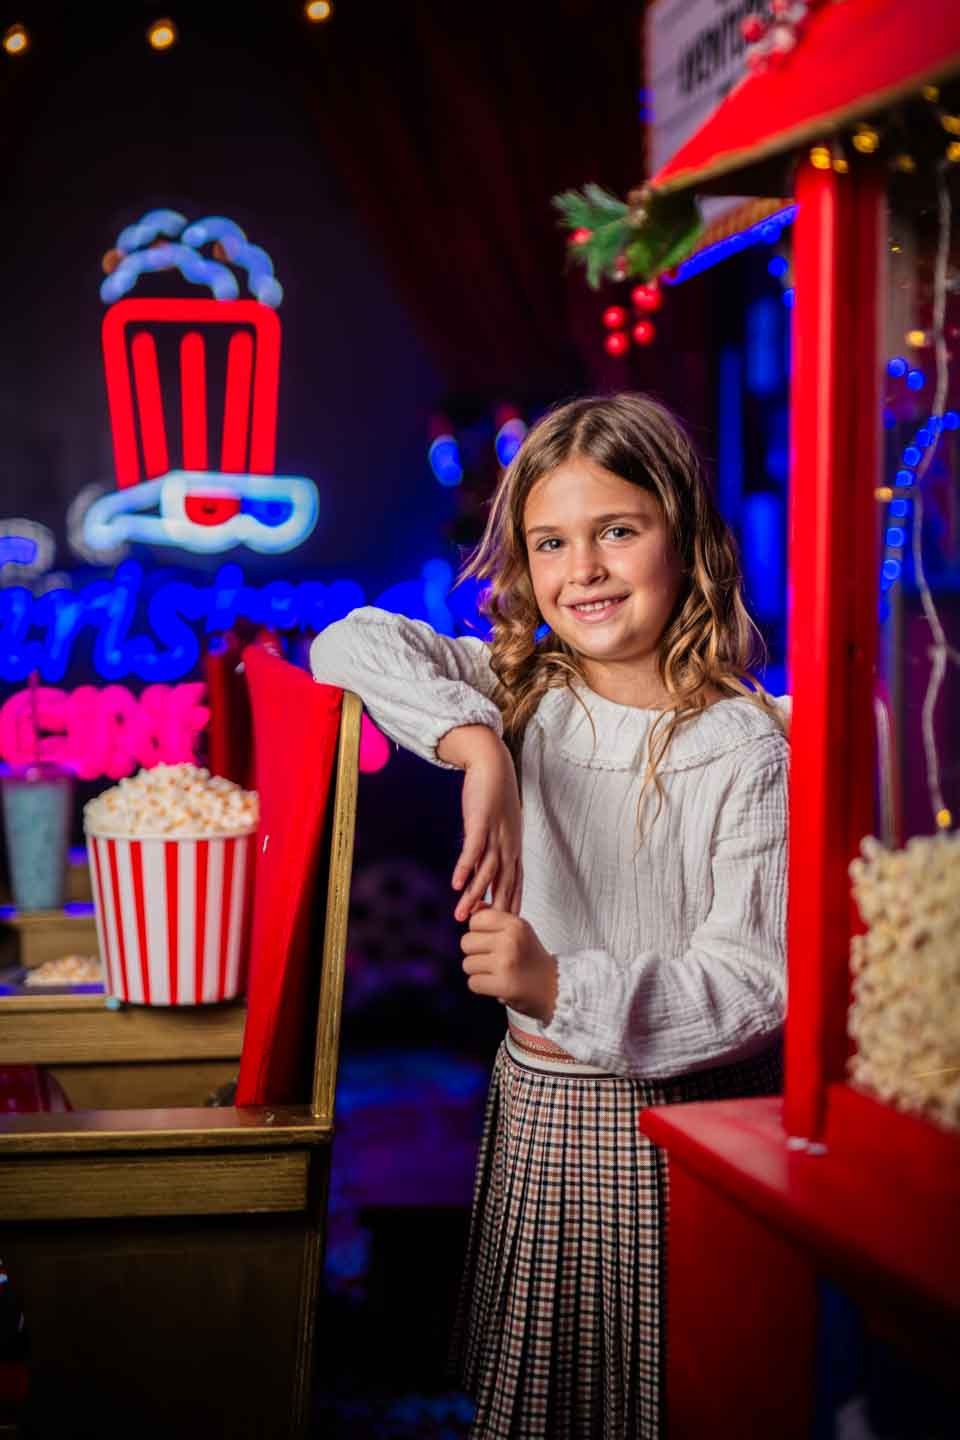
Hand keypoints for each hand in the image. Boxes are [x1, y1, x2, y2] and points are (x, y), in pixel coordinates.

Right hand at [438, 726, 522, 922]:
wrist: (493, 765)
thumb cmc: (495, 796)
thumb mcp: (498, 826)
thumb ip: (491, 849)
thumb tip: (481, 869)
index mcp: (514, 847)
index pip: (515, 883)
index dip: (510, 905)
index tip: (504, 928)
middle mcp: (508, 844)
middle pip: (502, 884)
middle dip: (493, 910)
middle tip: (483, 933)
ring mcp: (496, 834)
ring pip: (486, 872)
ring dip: (474, 895)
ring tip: (461, 915)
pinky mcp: (481, 822)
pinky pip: (473, 850)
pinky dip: (465, 868)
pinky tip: (456, 884)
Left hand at [460, 908, 557, 1023]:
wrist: (553, 986)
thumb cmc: (531, 958)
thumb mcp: (519, 930)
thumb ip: (495, 918)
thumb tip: (473, 907)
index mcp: (515, 924)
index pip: (475, 921)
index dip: (478, 932)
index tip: (490, 941)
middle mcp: (510, 941)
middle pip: (466, 942)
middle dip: (475, 953)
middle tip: (492, 959)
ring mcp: (505, 963)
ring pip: (467, 964)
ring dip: (478, 971)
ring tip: (495, 972)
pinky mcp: (503, 985)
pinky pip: (472, 983)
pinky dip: (481, 986)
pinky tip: (495, 984)